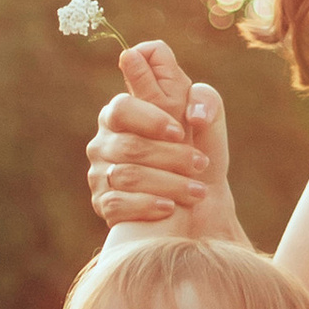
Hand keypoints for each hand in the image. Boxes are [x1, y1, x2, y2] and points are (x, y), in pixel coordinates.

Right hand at [86, 41, 237, 237]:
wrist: (199, 200)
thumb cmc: (198, 151)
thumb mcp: (208, 120)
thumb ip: (205, 100)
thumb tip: (196, 115)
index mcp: (121, 113)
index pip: (122, 109)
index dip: (151, 121)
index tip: (180, 133)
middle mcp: (104, 143)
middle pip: (130, 147)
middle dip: (171, 156)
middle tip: (201, 164)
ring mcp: (100, 174)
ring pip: (127, 176)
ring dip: (168, 183)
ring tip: (197, 191)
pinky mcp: (103, 203)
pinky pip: (117, 204)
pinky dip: (146, 205)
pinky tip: (169, 207)